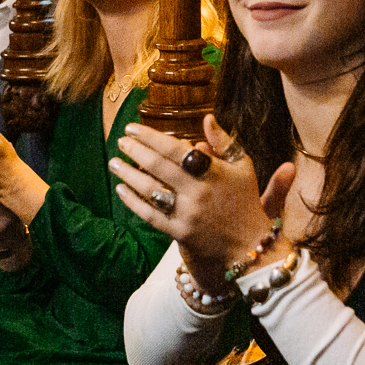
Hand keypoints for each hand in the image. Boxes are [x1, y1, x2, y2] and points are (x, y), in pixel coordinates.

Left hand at [110, 114, 292, 275]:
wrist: (250, 246)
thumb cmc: (245, 201)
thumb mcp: (243, 167)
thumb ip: (224, 142)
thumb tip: (207, 118)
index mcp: (212, 172)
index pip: (175, 149)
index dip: (150, 137)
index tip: (132, 127)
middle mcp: (198, 192)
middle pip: (158, 167)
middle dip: (135, 151)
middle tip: (120, 141)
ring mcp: (187, 214)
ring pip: (150, 190)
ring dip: (128, 174)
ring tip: (114, 163)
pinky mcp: (180, 234)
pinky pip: (151, 216)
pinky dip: (133, 202)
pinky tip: (121, 189)